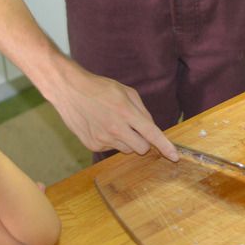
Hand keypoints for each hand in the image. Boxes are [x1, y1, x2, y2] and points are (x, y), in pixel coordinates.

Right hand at [47, 62, 177, 160]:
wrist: (69, 90)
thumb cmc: (99, 88)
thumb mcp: (126, 92)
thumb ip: (142, 111)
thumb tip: (151, 128)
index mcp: (126, 112)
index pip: (152, 134)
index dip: (166, 146)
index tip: (175, 156)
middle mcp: (115, 129)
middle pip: (141, 148)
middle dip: (143, 141)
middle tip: (134, 128)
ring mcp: (103, 139)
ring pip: (126, 149)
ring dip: (126, 141)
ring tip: (113, 123)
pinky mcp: (92, 145)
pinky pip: (110, 148)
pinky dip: (110, 140)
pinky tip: (101, 126)